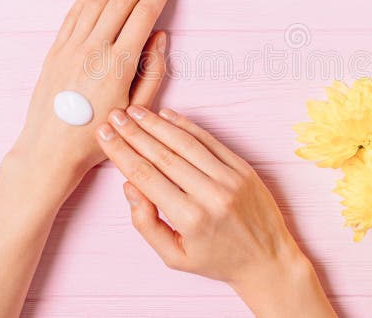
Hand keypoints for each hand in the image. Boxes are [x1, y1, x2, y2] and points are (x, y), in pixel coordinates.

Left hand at [9, 0, 179, 194]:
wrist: (50, 150)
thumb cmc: (97, 137)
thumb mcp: (136, 111)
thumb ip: (153, 72)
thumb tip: (160, 36)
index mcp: (116, 65)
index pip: (143, 15)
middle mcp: (92, 49)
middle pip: (121, 0)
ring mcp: (70, 47)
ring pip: (97, 1)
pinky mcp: (55, 50)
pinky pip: (74, 13)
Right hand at [97, 106, 336, 317]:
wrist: (267, 260)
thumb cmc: (217, 260)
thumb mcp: (174, 257)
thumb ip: (146, 223)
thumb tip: (129, 186)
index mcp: (190, 219)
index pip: (146, 177)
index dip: (121, 153)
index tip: (105, 136)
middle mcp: (210, 195)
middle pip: (163, 155)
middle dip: (134, 133)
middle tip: (113, 116)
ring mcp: (229, 179)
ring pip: (185, 144)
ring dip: (157, 124)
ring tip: (134, 111)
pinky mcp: (243, 168)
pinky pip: (210, 141)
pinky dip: (187, 126)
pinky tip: (166, 115)